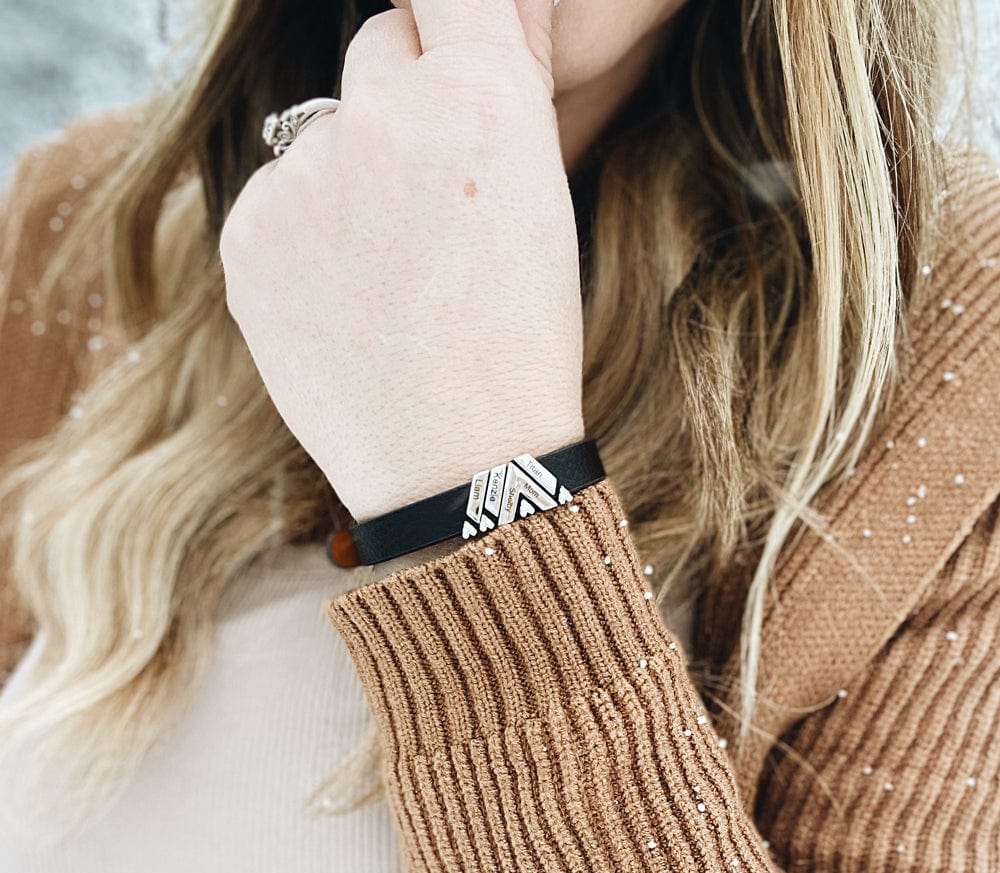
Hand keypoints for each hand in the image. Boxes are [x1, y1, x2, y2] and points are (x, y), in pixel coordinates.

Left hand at [218, 0, 584, 521]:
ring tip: (386, 272)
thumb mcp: (543, 208)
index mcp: (481, 103)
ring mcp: (301, 179)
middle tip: (429, 194)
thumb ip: (497, 101)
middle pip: (379, 49)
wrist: (458, 464)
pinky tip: (343, 299)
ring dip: (349, 172)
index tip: (446, 54)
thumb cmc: (520, 344)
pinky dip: (304, 232)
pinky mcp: (244, 234)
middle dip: (404, 100)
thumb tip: (472, 32)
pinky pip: (277, 198)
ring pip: (321, 130)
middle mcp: (382, 119)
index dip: (450, 24)